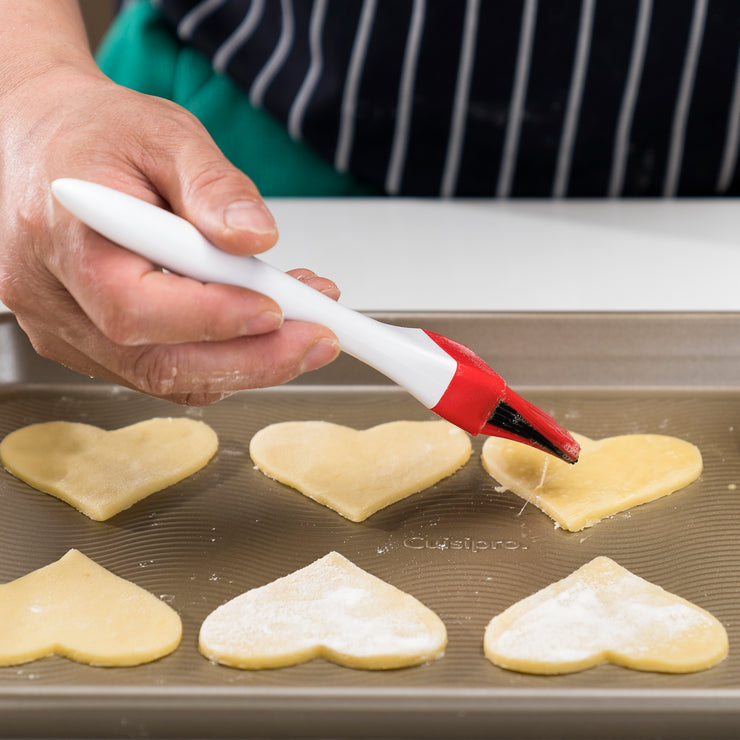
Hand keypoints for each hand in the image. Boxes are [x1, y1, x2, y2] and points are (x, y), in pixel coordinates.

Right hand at [0, 64, 339, 404]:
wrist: (52, 144)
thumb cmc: (98, 135)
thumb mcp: (164, 133)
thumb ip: (212, 186)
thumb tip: (254, 238)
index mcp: (64, 236)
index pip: (133, 305)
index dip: (212, 318)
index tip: (276, 309)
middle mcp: (53, 297)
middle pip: (154, 362)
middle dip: (249, 359)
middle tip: (316, 339)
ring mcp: (66, 328)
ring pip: (163, 376)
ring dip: (245, 362)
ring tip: (303, 326)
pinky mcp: (88, 343)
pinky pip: (160, 370)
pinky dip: (220, 359)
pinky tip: (261, 330)